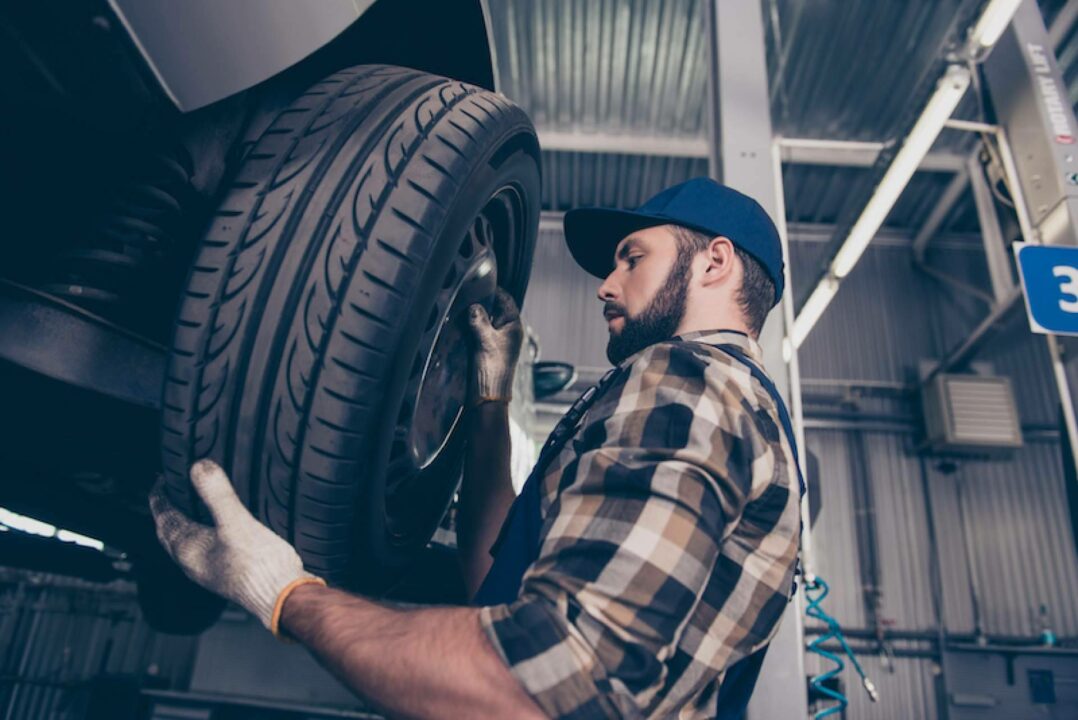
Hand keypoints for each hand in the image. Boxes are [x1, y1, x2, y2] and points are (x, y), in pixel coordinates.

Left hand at [149, 459, 322, 632]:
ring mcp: (210, 571)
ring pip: (186, 544)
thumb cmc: (259, 566)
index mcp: (189, 549)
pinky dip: (202, 535)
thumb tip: (197, 466)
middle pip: (170, 533)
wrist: (282, 598)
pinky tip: (220, 532)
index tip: (160, 479)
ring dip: (183, 525)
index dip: (160, 497)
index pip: (164, 518)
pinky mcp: (227, 574)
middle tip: (170, 492)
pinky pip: (204, 550)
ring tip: (192, 508)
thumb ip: (218, 494)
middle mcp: (193, 563)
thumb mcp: (238, 522)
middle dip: (167, 512)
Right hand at [466, 288, 522, 405]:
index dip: (494, 290)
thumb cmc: (492, 368)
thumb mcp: (485, 340)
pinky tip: (461, 324)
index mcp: (514, 326)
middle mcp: (508, 332)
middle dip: (482, 302)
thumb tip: (474, 306)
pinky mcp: (488, 349)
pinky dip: (473, 326)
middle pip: (496, 308)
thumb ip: (479, 320)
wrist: (488, 395)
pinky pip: (481, 331)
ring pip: (487, 320)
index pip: (506, 300)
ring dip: (476, 315)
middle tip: (466, 293)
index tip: (479, 282)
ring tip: (462, 307)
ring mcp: (498, 340)